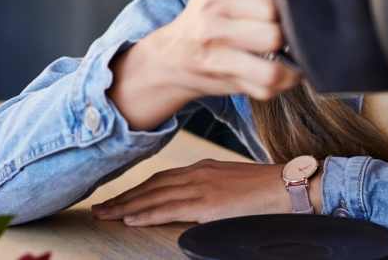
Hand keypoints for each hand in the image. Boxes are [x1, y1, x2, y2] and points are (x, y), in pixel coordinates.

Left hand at [91, 160, 288, 225]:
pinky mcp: (207, 203)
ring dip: (126, 207)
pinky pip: (169, 209)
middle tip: (99, 208)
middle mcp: (197, 173)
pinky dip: (146, 214)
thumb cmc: (266, 188)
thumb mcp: (231, 183)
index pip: (161, 178)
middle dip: (123, 198)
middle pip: (151, 185)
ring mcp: (201, 187)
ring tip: (105, 216)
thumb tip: (196, 202)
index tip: (117, 198)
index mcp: (203, 167)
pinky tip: (130, 219)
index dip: (137, 189)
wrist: (288, 186)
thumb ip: (210, 189)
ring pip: (154, 197)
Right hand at [109, 0, 299, 129]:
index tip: (290, 12)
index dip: (286, 9)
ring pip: (271, 71)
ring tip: (292, 56)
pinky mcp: (225, 84)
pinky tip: (280, 71)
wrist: (168, 58)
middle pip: (273, 36)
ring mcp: (216, 60)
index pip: (268, 5)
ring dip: (290, 66)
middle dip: (289, 36)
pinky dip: (281, 82)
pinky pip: (265, 89)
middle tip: (291, 34)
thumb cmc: (203, 18)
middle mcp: (211, 27)